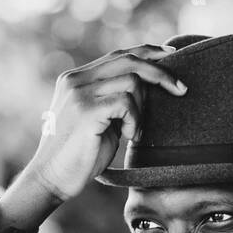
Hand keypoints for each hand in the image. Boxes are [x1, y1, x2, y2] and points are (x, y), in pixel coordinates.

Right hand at [21, 43, 186, 203]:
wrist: (51, 179)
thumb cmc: (80, 157)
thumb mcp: (101, 121)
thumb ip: (116, 101)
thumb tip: (146, 88)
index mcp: (76, 79)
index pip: (118, 55)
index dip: (147, 52)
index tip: (170, 55)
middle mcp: (76, 79)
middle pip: (128, 59)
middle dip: (160, 72)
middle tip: (181, 90)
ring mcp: (79, 92)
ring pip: (131, 81)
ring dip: (142, 109)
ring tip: (133, 132)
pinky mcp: (86, 109)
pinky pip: (126, 102)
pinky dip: (135, 120)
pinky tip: (128, 137)